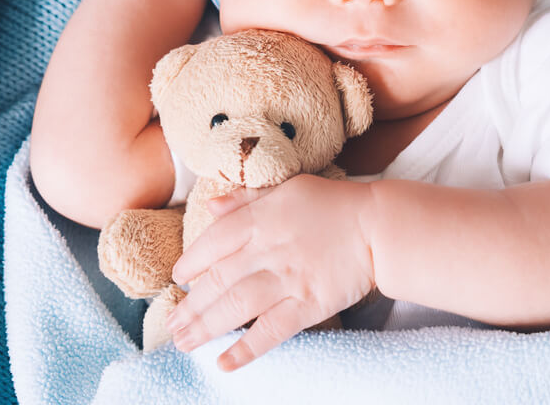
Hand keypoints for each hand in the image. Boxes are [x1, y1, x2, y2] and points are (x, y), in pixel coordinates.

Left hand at [164, 174, 377, 371]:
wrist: (378, 227)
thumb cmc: (332, 205)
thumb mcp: (286, 188)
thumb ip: (246, 198)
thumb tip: (211, 205)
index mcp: (260, 218)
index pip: (213, 242)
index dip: (191, 261)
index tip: (177, 278)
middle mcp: (268, 249)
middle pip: (218, 280)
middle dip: (190, 305)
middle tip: (171, 325)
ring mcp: (287, 279)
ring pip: (236, 307)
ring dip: (206, 327)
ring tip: (184, 344)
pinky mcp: (308, 304)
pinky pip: (271, 330)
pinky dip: (246, 348)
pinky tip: (224, 362)